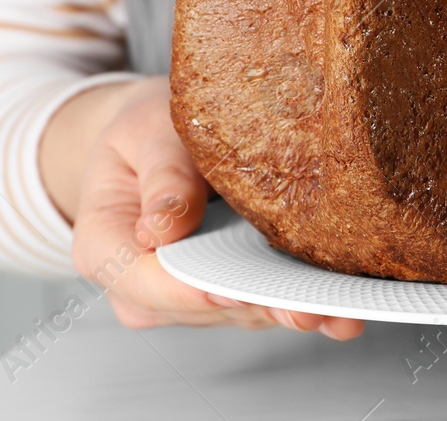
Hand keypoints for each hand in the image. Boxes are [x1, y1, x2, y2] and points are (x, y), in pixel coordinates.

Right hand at [40, 76, 363, 338]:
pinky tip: (342, 316)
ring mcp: (183, 297)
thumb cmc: (145, 131)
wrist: (152, 140)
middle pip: (201, 306)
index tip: (235, 289)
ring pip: (238, 313)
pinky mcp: (222, 293)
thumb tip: (163, 228)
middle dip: (258, 306)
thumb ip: (162, 177)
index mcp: (104, 248)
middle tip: (311, 308)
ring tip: (340, 307)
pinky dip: (300, 306)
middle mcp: (141, 287)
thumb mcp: (147, 133)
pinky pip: (259, 305)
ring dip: (287, 310)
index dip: (192, 290)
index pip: (146, 282)